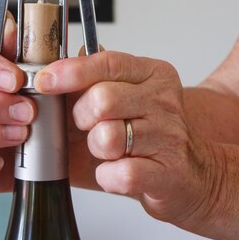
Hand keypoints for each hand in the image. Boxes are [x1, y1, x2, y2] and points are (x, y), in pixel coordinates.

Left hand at [35, 51, 238, 239]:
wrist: (194, 177)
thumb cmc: (148, 138)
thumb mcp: (123, 100)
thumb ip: (91, 83)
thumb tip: (49, 70)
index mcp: (152, 74)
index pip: (107, 62)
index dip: (71, 72)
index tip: (44, 81)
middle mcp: (164, 100)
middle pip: (102, 99)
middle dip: (81, 117)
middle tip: (87, 127)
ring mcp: (169, 136)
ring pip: (107, 137)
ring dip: (96, 149)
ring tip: (107, 151)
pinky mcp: (169, 173)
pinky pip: (119, 173)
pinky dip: (107, 176)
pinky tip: (116, 172)